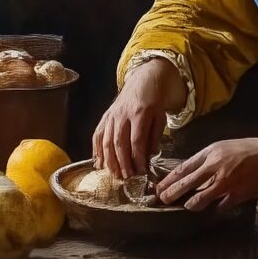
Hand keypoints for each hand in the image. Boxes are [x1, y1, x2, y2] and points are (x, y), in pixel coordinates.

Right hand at [93, 58, 185, 178]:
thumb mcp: (161, 117)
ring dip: (109, 161)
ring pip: (106, 141)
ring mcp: (111, 115)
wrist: (144, 80)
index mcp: (140, 113)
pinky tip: (99, 163)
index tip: (141, 171)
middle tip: (126, 178)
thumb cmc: (154, 101)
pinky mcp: (105, 116)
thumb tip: (148, 157)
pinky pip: (97, 134)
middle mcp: (122, 114)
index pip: (137, 140)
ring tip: (114, 175)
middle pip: (119, 142)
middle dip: (122, 163)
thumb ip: (154, 136)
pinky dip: (96, 150)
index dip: (138, 157)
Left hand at [155, 137, 257, 211]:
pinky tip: (211, 211)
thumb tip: (193, 173)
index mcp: (212, 151)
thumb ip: (210, 159)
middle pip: (186, 183)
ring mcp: (225, 182)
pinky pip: (218, 207)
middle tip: (162, 200)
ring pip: (198, 199)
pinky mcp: (236, 195)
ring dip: (191, 204)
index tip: (160, 186)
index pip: (183, 167)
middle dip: (171, 194)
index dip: (169, 179)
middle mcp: (215, 166)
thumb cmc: (253, 149)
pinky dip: (214, 209)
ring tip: (188, 206)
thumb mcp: (227, 146)